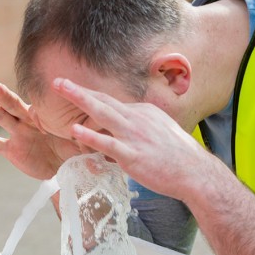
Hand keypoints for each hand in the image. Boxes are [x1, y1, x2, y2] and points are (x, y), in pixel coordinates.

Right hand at [0, 83, 79, 178]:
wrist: (63, 167)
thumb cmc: (74, 152)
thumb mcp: (83, 149)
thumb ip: (87, 151)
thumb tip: (99, 162)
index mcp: (48, 118)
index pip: (39, 106)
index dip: (34, 100)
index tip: (36, 90)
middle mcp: (31, 122)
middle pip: (17, 107)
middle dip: (6, 98)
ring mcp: (20, 134)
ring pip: (3, 119)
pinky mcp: (12, 150)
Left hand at [51, 78, 205, 200]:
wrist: (195, 173)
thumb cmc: (180, 157)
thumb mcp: (162, 133)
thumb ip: (143, 129)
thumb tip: (130, 134)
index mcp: (144, 113)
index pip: (113, 103)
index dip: (92, 98)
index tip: (77, 92)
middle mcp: (138, 119)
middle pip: (104, 101)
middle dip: (79, 90)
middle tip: (58, 81)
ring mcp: (134, 136)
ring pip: (103, 113)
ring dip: (80, 99)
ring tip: (60, 90)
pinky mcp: (133, 155)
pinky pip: (108, 143)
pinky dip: (90, 136)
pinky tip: (75, 130)